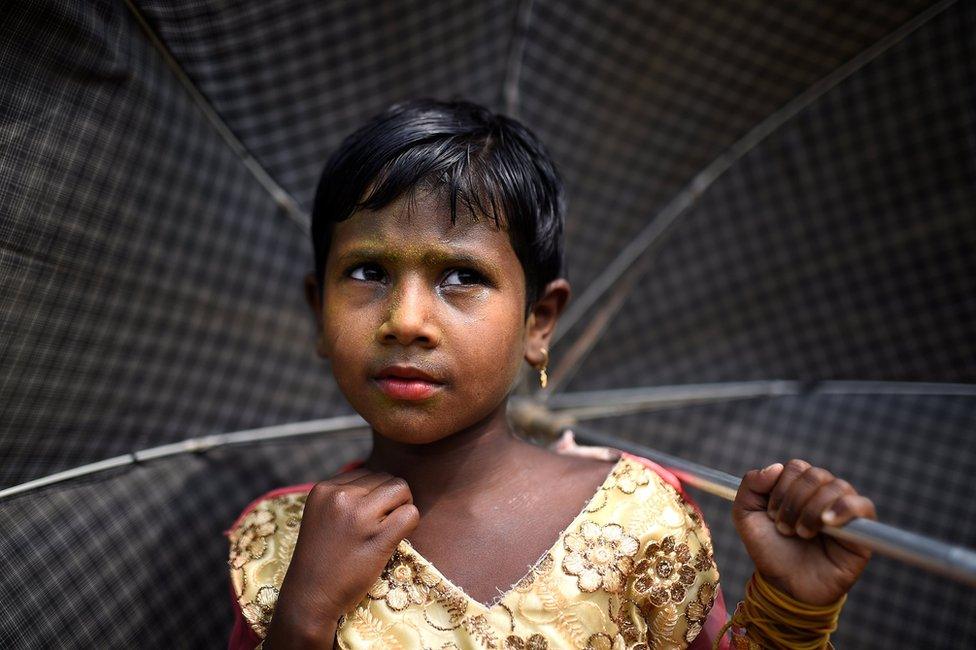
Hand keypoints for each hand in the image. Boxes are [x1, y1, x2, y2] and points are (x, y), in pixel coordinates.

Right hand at [264, 469, 418, 646]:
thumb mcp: (322, 514)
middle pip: (387, 478)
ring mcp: (359, 516)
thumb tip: (382, 480)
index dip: (375, 494)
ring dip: (401, 508)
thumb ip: (345, 494)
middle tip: (379, 525)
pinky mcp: (377, 537)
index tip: (365, 517)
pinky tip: (394, 539)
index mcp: (324, 488)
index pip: (368, 472)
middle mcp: (341, 496)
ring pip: (402, 489)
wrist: (309, 597)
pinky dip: (410, 525)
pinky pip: (411, 514)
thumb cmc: (320, 558)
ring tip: (386, 530)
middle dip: (390, 499)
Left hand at [732, 459, 875, 605]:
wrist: (786, 585)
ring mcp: (845, 510)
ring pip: (836, 487)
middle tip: (784, 528)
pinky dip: (844, 508)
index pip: (796, 467)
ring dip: (811, 510)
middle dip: (793, 501)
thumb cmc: (769, 549)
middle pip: (815, 475)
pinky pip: (863, 505)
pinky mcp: (863, 530)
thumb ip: (750, 485)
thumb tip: (776, 467)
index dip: (781, 488)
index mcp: (800, 487)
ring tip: (801, 534)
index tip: (771, 514)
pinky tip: (827, 522)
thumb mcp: (746, 516)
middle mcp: (824, 494)